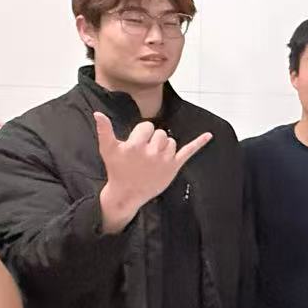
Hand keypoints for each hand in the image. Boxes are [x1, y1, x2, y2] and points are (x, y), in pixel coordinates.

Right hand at [96, 113, 211, 223]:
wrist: (127, 193)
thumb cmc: (117, 169)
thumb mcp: (107, 150)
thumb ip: (104, 130)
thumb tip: (98, 114)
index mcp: (136, 145)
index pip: (146, 127)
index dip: (141, 134)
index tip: (135, 145)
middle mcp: (152, 152)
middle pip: (159, 132)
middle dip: (152, 140)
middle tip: (144, 155)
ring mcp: (165, 160)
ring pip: (170, 141)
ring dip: (163, 146)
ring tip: (152, 159)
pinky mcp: (174, 167)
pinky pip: (188, 152)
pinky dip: (199, 143)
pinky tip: (209, 135)